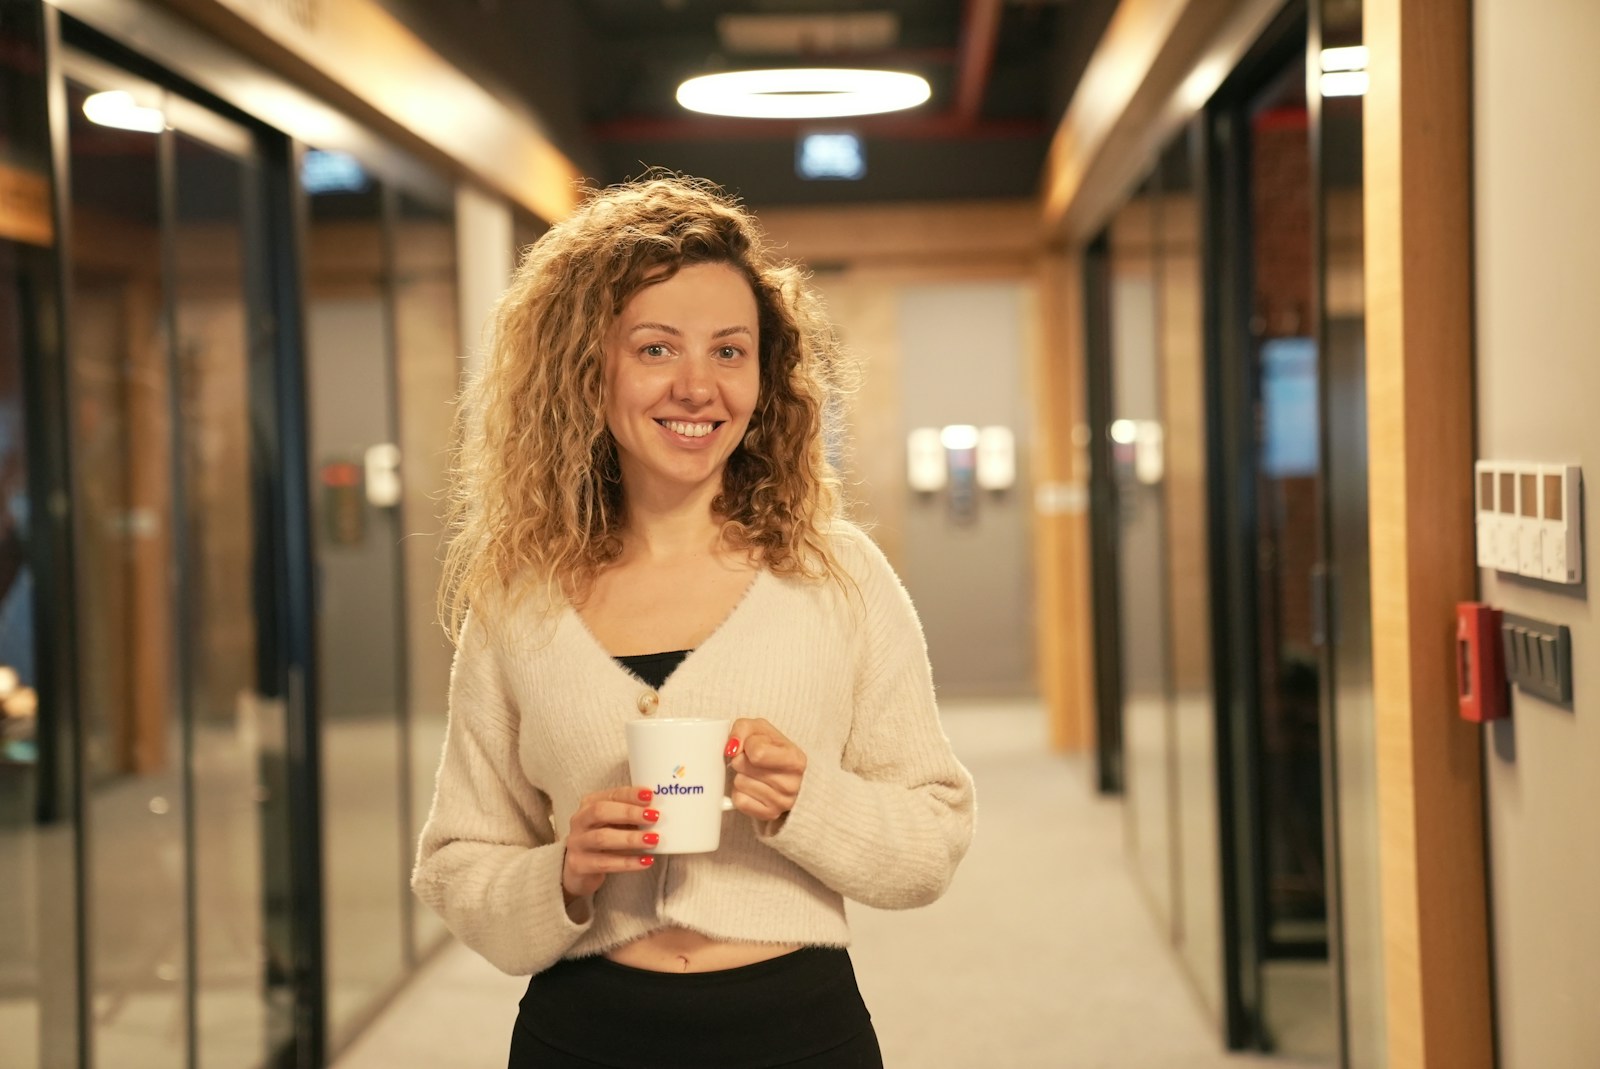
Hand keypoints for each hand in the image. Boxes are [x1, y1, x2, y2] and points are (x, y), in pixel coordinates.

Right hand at [561, 786, 659, 903]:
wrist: (578, 869)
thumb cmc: (602, 839)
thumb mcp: (613, 823)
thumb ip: (630, 816)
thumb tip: (660, 811)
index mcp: (589, 804)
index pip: (610, 795)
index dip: (630, 794)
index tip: (650, 795)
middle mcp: (579, 821)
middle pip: (600, 812)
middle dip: (628, 813)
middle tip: (653, 816)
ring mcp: (577, 843)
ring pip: (602, 838)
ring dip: (630, 838)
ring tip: (653, 840)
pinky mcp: (579, 865)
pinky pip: (605, 863)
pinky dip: (627, 862)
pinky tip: (646, 861)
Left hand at [727, 718, 806, 821]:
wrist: (784, 773)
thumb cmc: (771, 748)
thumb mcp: (760, 729)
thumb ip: (743, 729)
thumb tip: (731, 749)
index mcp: (796, 760)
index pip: (756, 752)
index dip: (747, 745)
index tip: (754, 746)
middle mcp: (792, 784)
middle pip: (743, 767)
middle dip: (741, 760)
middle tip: (752, 761)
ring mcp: (782, 803)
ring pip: (739, 783)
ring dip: (740, 775)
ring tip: (753, 774)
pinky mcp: (769, 814)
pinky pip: (739, 801)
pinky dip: (739, 792)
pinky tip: (751, 788)